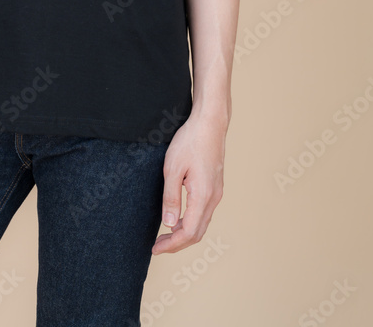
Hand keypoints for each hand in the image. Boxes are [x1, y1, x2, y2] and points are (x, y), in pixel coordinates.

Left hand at [151, 111, 226, 254]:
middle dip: (177, 243)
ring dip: (184, 233)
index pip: (189, 232)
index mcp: (203, 196)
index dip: (172, 245)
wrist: (210, 123)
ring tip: (164, 235)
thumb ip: (171, 197)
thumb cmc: (190, 141)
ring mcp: (216, 192)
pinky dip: (190, 222)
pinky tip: (177, 218)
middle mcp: (213, 198)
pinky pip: (204, 212)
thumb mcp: (173, 168)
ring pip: (201, 223)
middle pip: (197, 233)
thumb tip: (169, 224)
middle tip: (157, 246)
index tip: (155, 249)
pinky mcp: (215, 186)